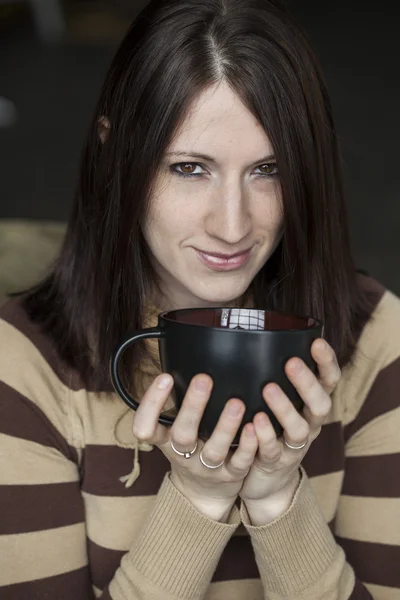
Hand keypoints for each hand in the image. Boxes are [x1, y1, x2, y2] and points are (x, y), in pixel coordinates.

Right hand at [132, 373, 257, 521]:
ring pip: (214, 450)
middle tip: (203, 379)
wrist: (202, 494)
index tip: (164, 377)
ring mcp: (207, 468)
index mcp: (165, 440)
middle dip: (192, 407)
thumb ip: (177, 402)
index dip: (151, 405)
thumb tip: (179, 359)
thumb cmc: (189, 448)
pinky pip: (240, 462)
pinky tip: (255, 427)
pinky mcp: (231, 476)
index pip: (145, 427)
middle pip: (182, 435)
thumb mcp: (173, 429)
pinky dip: (248, 445)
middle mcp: (183, 455)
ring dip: (225, 427)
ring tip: (236, 403)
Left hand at [239, 338, 340, 522]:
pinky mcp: (275, 463)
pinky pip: (272, 451)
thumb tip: (257, 333)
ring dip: (285, 408)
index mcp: (311, 404)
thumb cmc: (270, 426)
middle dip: (308, 383)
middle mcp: (309, 424)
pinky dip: (265, 436)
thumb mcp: (279, 400)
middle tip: (292, 363)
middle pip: (320, 404)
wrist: (266, 479)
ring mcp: (294, 446)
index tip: (317, 342)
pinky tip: (253, 422)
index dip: (327, 363)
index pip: (329, 381)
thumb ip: (274, 374)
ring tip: (268, 389)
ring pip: (299, 429)